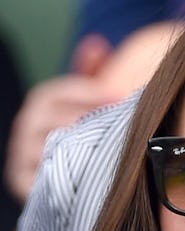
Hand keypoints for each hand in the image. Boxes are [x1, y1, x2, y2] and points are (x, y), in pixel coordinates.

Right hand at [4, 34, 115, 202]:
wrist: (66, 186)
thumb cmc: (81, 139)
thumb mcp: (85, 106)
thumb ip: (91, 77)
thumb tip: (97, 44)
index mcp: (39, 107)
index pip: (53, 93)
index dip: (85, 92)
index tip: (117, 95)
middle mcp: (25, 129)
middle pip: (46, 118)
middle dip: (82, 116)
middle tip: (117, 120)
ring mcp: (21, 157)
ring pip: (45, 147)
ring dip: (76, 146)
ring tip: (108, 145)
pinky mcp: (24, 185)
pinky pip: (42, 180)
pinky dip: (64, 176)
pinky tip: (91, 172)